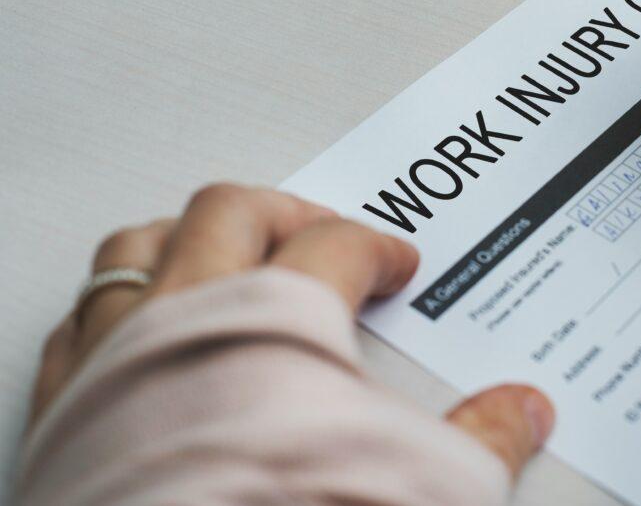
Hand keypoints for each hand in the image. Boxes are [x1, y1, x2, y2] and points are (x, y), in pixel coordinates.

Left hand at [31, 183, 554, 479]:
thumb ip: (484, 436)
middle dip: (288, 211)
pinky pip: (81, 319)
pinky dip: (116, 305)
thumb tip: (524, 412)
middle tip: (321, 228)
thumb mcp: (422, 481)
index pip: (338, 246)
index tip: (396, 264)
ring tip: (221, 246)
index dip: (378, 248)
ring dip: (187, 236)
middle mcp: (188, 316)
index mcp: (278, 314)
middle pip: (233, 213)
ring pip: (141, 247)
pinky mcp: (66, 408)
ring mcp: (117, 356)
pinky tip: (135, 322)